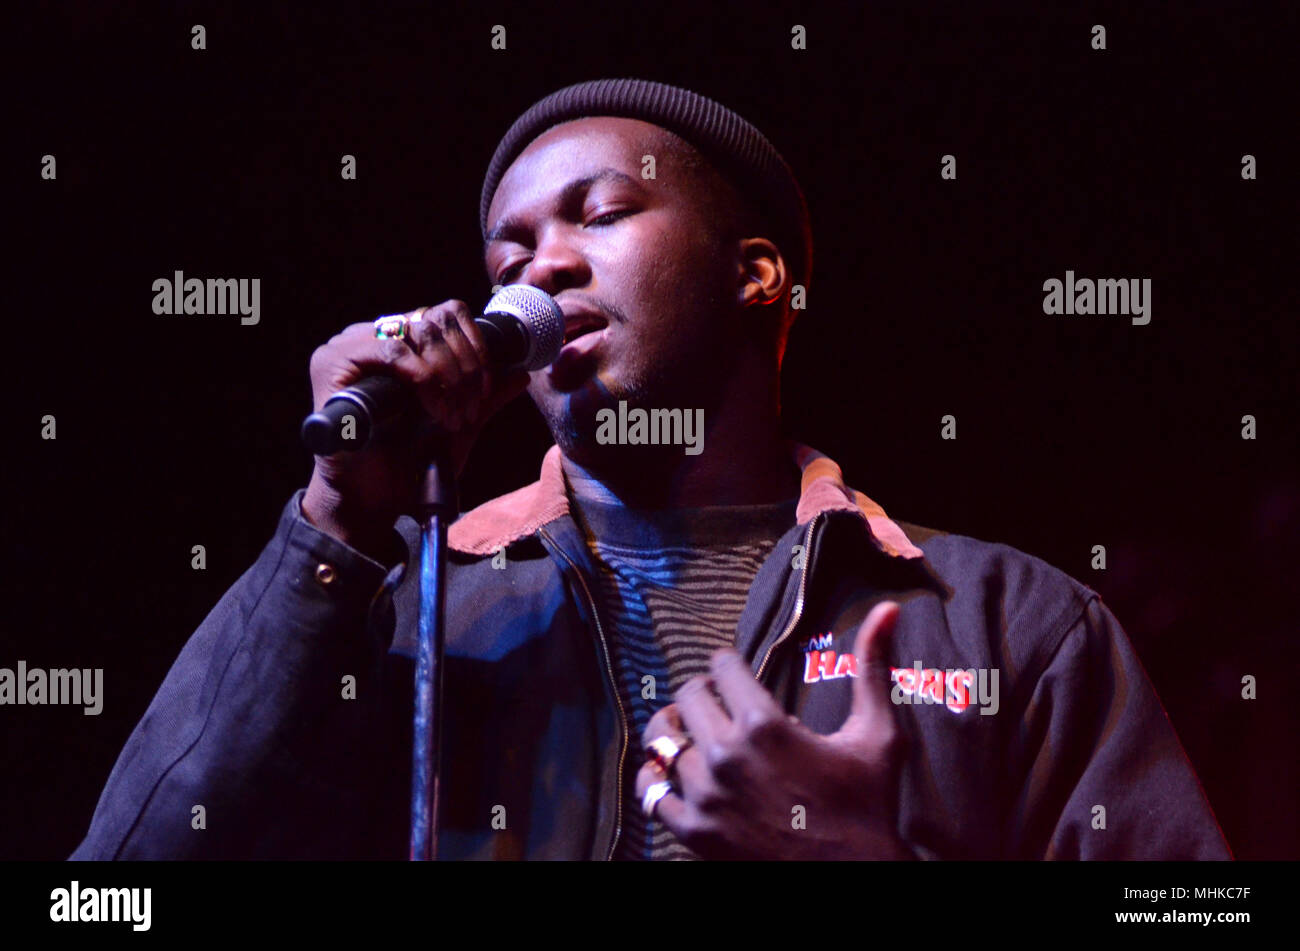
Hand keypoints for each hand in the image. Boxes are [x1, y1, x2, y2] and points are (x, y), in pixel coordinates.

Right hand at [302, 301, 530, 552]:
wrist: (378, 500)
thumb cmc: (412, 465)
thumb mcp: (460, 425)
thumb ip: (486, 398)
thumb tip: (521, 372)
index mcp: (400, 344)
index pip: (445, 314)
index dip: (475, 346)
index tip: (486, 389)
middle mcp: (372, 337)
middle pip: (435, 320)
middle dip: (465, 366)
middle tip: (471, 408)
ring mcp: (349, 347)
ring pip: (418, 332)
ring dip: (447, 375)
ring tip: (453, 415)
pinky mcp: (333, 363)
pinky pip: (394, 352)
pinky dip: (424, 379)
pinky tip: (434, 411)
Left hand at [635, 601, 915, 859]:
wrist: (855, 879)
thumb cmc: (869, 808)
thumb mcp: (878, 735)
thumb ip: (873, 667)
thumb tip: (887, 607)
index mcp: (764, 724)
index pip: (721, 666)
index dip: (728, 665)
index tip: (735, 673)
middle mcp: (725, 755)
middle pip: (686, 697)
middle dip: (702, 693)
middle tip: (717, 702)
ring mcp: (705, 795)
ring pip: (663, 741)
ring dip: (677, 732)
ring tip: (692, 734)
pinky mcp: (693, 831)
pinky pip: (651, 792)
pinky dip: (655, 778)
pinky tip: (670, 773)